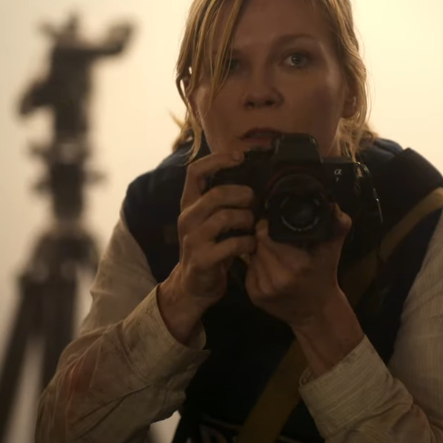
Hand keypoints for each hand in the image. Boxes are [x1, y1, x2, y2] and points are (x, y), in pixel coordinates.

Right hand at [158, 152, 256, 346]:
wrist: (193, 286)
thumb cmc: (209, 247)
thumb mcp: (211, 221)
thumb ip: (223, 202)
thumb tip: (252, 182)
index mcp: (189, 204)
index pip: (195, 171)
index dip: (218, 160)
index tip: (239, 157)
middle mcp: (188, 217)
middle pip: (216, 193)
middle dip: (241, 194)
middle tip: (254, 201)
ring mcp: (193, 239)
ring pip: (225, 217)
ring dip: (246, 219)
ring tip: (252, 226)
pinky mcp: (202, 258)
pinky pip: (231, 244)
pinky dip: (247, 243)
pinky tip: (251, 246)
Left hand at [244, 207, 352, 327]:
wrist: (316, 312)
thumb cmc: (323, 277)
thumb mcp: (332, 251)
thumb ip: (336, 226)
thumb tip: (333, 204)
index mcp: (295, 265)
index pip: (265, 235)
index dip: (268, 225)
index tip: (274, 223)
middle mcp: (277, 278)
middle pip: (257, 243)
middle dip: (264, 236)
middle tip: (274, 235)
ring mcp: (263, 289)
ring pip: (252, 255)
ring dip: (259, 250)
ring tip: (274, 251)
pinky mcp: (254, 296)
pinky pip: (249, 269)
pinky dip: (257, 264)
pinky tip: (270, 266)